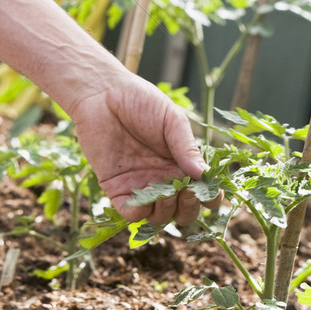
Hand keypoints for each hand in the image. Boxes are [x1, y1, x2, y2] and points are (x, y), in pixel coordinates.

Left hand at [67, 75, 206, 224]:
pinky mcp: (116, 188)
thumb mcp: (171, 120)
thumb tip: (204, 176)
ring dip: (166, 210)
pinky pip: (131, 213)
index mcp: (180, 163)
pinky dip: (140, 212)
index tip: (208, 191)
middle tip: (186, 191)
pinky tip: (143, 195)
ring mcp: (140, 185)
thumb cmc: (140, 101)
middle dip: (189, 207)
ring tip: (164, 190)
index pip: (202, 192)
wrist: (102, 93)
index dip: (209, 197)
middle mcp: (162, 179)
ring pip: (159, 216)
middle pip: (183, 211)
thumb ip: (187, 148)